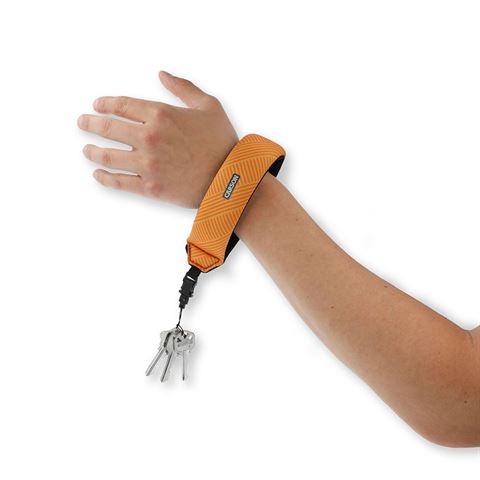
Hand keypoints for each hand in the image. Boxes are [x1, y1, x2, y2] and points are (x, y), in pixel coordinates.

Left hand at [78, 71, 237, 207]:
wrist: (231, 180)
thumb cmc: (222, 143)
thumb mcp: (209, 106)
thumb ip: (183, 87)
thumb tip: (163, 74)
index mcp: (161, 114)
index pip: (122, 105)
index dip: (105, 103)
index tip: (97, 105)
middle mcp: (149, 138)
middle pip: (108, 128)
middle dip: (91, 123)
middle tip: (83, 122)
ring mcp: (147, 164)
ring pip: (108, 156)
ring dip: (93, 151)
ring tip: (86, 150)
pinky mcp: (150, 187)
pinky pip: (119, 182)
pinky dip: (105, 178)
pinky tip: (98, 174)